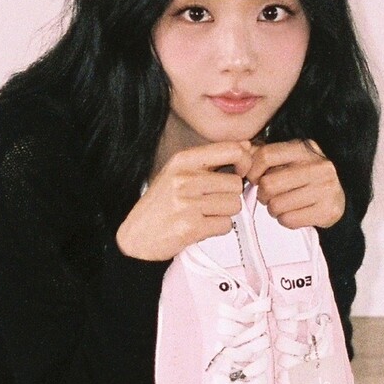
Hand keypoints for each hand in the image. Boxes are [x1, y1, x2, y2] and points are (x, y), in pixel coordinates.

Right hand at [116, 139, 256, 260]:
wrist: (137, 237)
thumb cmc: (159, 205)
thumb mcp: (178, 173)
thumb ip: (211, 159)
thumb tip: (246, 146)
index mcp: (183, 160)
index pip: (231, 150)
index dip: (245, 161)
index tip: (240, 171)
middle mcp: (185, 178)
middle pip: (236, 183)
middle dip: (230, 195)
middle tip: (212, 202)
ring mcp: (188, 203)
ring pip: (234, 205)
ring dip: (225, 213)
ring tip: (204, 214)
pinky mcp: (192, 226)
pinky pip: (226, 225)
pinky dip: (218, 229)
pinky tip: (202, 226)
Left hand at [241, 138, 344, 230]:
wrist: (337, 198)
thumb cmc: (305, 179)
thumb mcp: (287, 160)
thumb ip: (262, 153)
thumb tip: (241, 148)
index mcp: (305, 149)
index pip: (266, 155)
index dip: (253, 171)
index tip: (254, 179)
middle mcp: (318, 166)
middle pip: (268, 184)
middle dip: (263, 195)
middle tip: (269, 197)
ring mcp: (326, 188)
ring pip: (277, 205)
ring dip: (273, 209)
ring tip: (281, 206)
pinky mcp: (328, 210)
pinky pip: (289, 220)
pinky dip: (285, 220)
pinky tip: (293, 213)